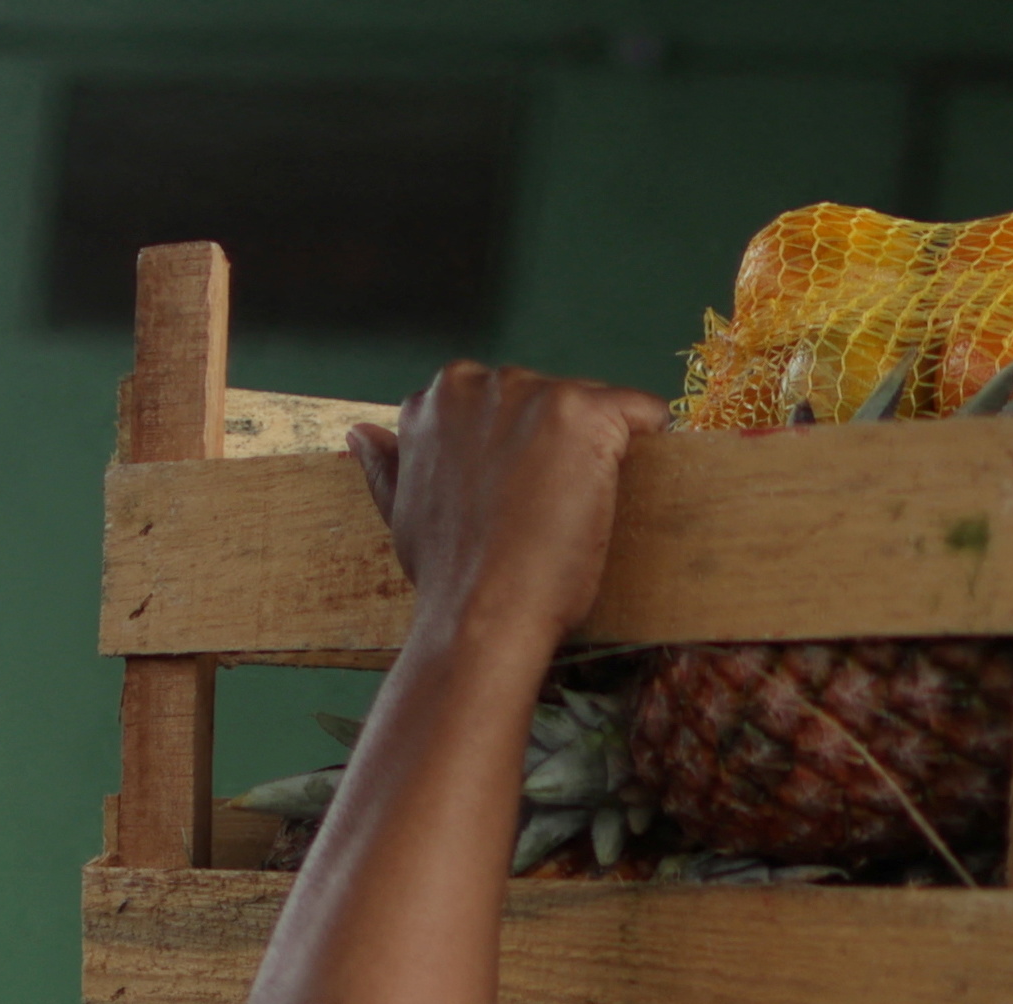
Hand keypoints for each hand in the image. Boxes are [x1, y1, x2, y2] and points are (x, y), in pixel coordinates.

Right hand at [346, 364, 649, 668]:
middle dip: (558, 448)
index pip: (500, 407)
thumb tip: (360, 434)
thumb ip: (389, 465)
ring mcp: (532, 394)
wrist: (482, 612)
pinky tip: (633, 486)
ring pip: (593, 406)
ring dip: (600, 452)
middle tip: (548, 515)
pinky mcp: (583, 413)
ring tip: (578, 514)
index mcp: (434, 399)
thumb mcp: (403, 512)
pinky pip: (643, 410)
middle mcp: (479, 382)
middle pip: (548, 400)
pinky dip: (652, 443)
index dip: (520, 455)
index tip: (521, 500)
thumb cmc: (447, 575)